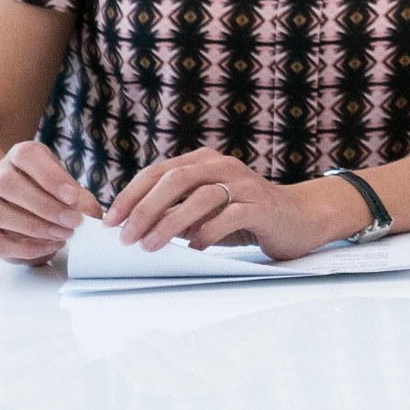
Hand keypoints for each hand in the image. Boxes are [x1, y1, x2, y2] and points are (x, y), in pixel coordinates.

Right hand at [0, 140, 101, 263]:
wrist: (18, 205)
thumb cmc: (51, 192)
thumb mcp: (69, 188)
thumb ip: (81, 199)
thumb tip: (89, 216)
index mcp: (20, 157)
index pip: (26, 155)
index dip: (49, 175)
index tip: (73, 196)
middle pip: (6, 184)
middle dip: (44, 206)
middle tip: (73, 222)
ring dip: (33, 227)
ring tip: (63, 235)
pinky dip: (25, 248)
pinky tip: (51, 247)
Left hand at [105, 152, 365, 261]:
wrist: (299, 218)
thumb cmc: (244, 216)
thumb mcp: (204, 211)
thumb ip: (174, 212)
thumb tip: (132, 228)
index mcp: (204, 162)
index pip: (158, 172)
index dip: (131, 195)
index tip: (110, 222)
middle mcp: (223, 166)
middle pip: (175, 180)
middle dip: (145, 209)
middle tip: (127, 237)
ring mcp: (245, 184)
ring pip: (201, 196)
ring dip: (170, 223)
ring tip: (151, 247)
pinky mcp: (262, 205)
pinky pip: (230, 215)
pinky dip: (207, 232)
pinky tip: (194, 248)